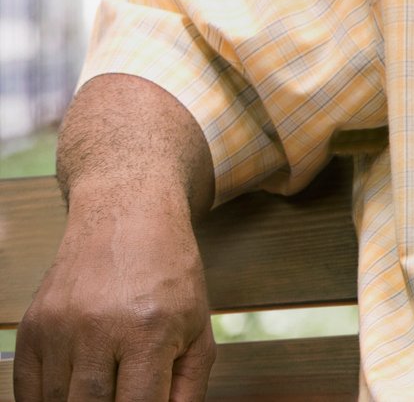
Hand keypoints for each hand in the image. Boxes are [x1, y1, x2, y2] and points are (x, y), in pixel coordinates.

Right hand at [12, 183, 215, 401]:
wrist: (126, 217)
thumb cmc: (169, 275)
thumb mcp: (197, 327)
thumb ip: (189, 387)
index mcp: (149, 331)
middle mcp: (98, 330)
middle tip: (122, 397)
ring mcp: (59, 329)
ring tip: (103, 387)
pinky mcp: (32, 328)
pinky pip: (28, 391)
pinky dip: (47, 401)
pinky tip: (71, 392)